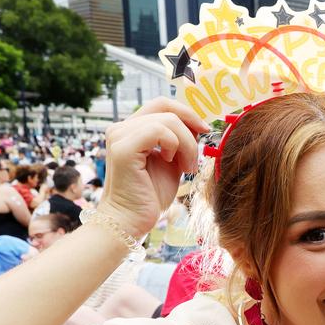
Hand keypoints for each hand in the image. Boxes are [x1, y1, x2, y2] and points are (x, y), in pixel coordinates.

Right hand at [96, 99, 205, 238]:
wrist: (132, 221)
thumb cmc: (151, 195)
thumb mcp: (173, 162)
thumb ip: (180, 142)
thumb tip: (197, 125)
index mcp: (131, 129)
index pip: (161, 104)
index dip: (186, 112)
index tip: (204, 130)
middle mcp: (121, 128)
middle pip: (165, 106)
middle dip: (190, 126)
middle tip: (198, 153)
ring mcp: (119, 136)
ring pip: (167, 120)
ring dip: (187, 143)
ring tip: (187, 167)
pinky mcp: (123, 148)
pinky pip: (159, 130)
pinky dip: (175, 145)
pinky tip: (173, 163)